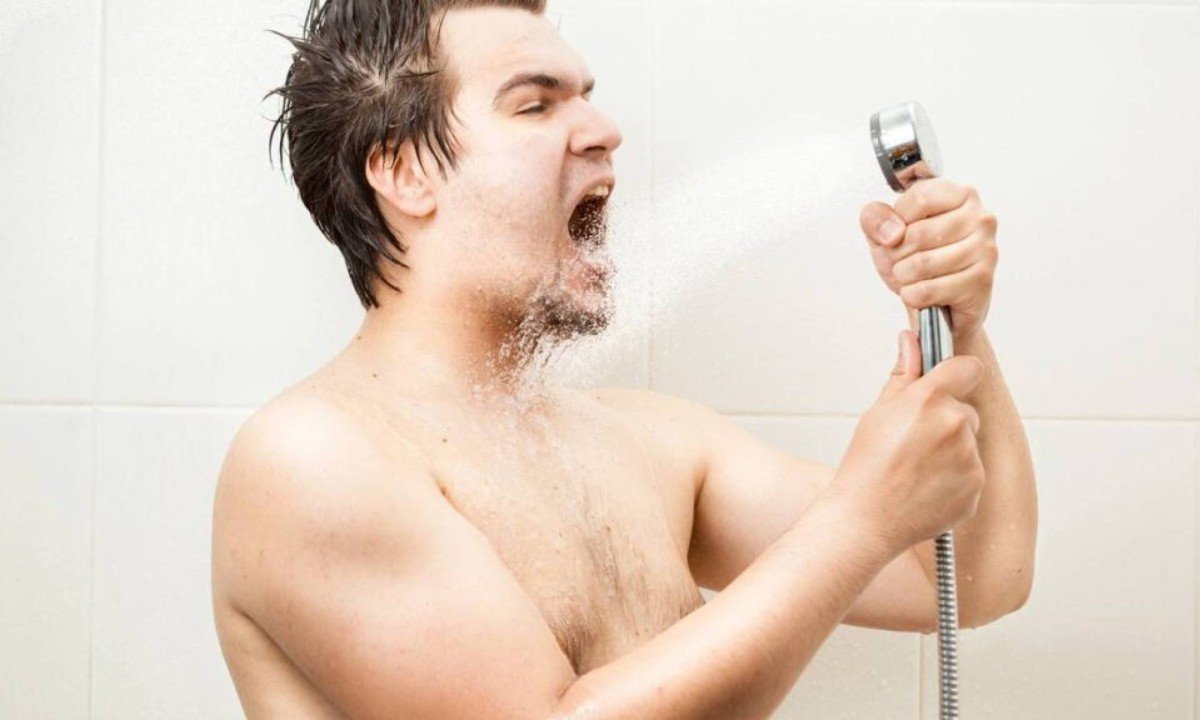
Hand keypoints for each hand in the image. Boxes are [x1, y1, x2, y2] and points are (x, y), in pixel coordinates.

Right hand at [823, 329, 986, 552]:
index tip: (945, 384)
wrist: (865, 520)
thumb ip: (903, 374)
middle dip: (946, 419)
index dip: (956, 374)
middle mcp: (955, 423)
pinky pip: (971, 470)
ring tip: (916, 467)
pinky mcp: (976, 485)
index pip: (967, 367)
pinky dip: (954, 477)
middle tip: (914, 440)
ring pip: (968, 441)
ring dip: (951, 449)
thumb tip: (910, 340)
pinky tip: (925, 485)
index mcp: (929, 398)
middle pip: (966, 408)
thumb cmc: (865, 466)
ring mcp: (969, 456)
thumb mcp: (878, 412)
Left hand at [859, 179, 998, 342]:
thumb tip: (893, 233)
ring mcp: (985, 250)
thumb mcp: (884, 232)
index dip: (898, 221)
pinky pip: (928, 290)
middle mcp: (980, 218)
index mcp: (961, 196)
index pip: (919, 198)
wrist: (934, 305)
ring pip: (921, 264)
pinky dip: (913, 295)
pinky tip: (920, 292)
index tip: (903, 232)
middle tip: (905, 260)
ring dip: (904, 276)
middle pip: (918, 234)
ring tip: (913, 276)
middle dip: (898, 253)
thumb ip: (875, 217)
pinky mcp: (981, 282)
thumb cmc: (915, 259)